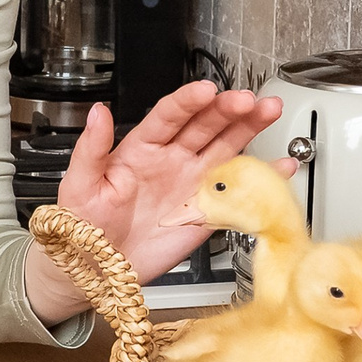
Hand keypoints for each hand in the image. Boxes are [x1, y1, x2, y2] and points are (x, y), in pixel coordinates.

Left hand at [25, 81, 285, 324]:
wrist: (96, 270)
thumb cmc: (82, 224)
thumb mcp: (80, 182)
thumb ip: (91, 147)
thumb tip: (98, 112)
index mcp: (142, 147)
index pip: (171, 115)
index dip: (190, 101)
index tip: (206, 91)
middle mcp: (172, 159)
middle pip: (207, 125)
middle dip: (230, 110)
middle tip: (249, 100)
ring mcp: (192, 184)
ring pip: (227, 148)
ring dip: (249, 128)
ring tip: (270, 111)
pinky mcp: (206, 213)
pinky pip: (237, 192)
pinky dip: (262, 178)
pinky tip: (281, 166)